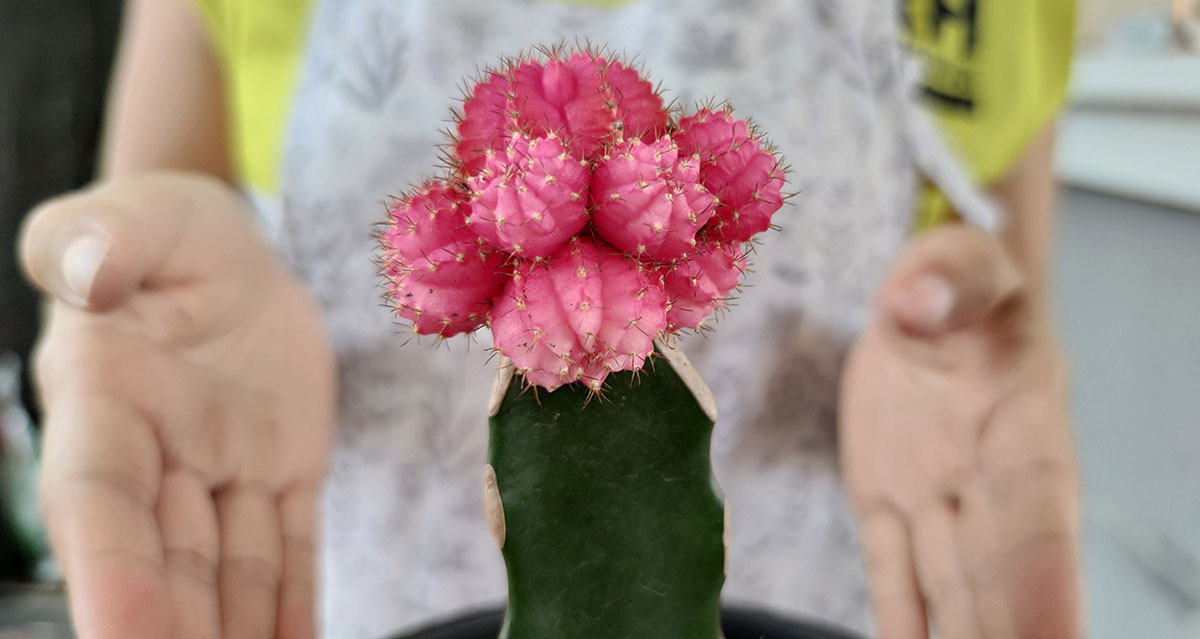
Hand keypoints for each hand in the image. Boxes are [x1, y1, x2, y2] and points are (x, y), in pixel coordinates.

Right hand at [20, 173, 335, 638]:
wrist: (228, 252)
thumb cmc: (161, 229)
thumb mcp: (131, 216)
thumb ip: (92, 241)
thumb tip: (81, 273)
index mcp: (103, 401)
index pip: (100, 505)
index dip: (110, 578)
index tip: (123, 637)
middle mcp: (159, 457)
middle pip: (168, 567)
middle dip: (179, 634)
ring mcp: (225, 473)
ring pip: (232, 576)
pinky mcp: (286, 472)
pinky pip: (292, 551)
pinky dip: (294, 612)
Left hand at [839, 225, 1081, 638]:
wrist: (926, 297)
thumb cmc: (961, 282)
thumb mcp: (959, 262)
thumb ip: (948, 278)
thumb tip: (916, 301)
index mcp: (1022, 430)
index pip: (1037, 524)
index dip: (1047, 588)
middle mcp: (985, 482)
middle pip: (998, 581)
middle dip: (1009, 631)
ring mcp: (933, 499)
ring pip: (949, 592)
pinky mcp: (882, 500)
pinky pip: (891, 572)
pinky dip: (900, 622)